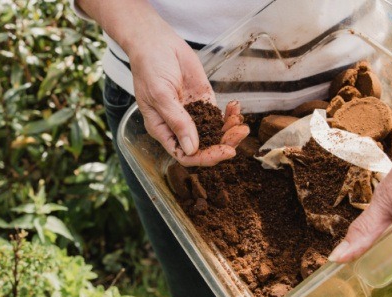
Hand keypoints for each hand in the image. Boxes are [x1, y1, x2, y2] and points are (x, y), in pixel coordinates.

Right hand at [127, 24, 246, 165]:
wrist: (157, 42)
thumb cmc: (149, 68)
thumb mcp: (160, 95)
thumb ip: (177, 121)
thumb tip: (191, 149)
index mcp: (163, 130)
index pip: (185, 155)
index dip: (205, 157)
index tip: (225, 151)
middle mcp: (179, 127)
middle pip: (204, 147)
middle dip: (224, 143)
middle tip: (240, 134)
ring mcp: (193, 115)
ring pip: (215, 133)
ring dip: (230, 131)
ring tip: (241, 123)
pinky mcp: (204, 102)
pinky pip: (219, 116)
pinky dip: (230, 115)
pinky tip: (236, 108)